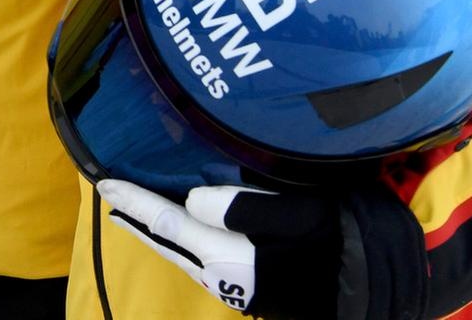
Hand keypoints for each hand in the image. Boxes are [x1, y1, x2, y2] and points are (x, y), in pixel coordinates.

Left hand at [99, 179, 338, 318]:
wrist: (367, 288)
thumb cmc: (334, 242)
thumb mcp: (290, 214)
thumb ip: (238, 207)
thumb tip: (191, 200)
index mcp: (226, 255)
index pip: (166, 220)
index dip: (133, 199)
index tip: (103, 182)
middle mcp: (220, 275)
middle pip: (165, 242)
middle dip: (136, 219)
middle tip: (110, 197)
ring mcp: (233, 286)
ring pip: (180, 253)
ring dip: (155, 231)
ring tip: (136, 213)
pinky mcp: (247, 288)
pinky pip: (197, 259)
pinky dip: (179, 241)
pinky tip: (181, 231)